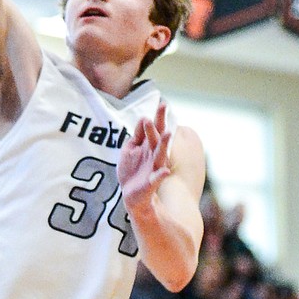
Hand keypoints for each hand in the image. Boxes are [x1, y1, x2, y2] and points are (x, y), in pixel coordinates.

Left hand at [118, 101, 172, 215]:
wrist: (131, 195)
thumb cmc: (132, 170)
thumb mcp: (130, 149)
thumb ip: (136, 135)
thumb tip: (144, 118)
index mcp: (149, 146)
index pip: (155, 129)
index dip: (158, 117)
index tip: (163, 103)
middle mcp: (154, 155)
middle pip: (157, 138)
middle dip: (159, 124)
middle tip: (162, 110)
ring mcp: (154, 168)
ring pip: (160, 155)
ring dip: (164, 144)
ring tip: (168, 133)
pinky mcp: (151, 183)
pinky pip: (157, 178)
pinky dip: (161, 175)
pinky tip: (165, 171)